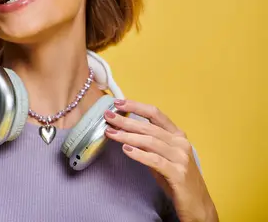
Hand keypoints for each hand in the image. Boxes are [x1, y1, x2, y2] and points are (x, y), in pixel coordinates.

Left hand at [103, 99, 218, 221]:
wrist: (198, 204)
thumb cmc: (176, 178)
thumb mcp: (162, 156)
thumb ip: (148, 143)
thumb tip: (124, 129)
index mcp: (177, 135)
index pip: (155, 114)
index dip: (136, 106)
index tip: (118, 103)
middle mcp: (180, 143)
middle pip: (149, 127)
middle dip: (126, 120)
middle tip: (107, 116)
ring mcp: (181, 158)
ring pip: (150, 142)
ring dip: (128, 136)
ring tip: (110, 133)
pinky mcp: (179, 174)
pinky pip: (156, 161)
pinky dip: (140, 154)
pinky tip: (126, 149)